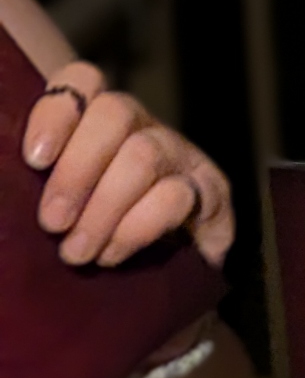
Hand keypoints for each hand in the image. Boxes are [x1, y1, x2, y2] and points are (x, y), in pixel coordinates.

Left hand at [24, 62, 232, 267]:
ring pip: (144, 154)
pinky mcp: (211, 193)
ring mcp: (180, 157)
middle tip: (52, 223)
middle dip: (77, 170)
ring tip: (75, 253)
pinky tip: (112, 255)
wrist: (151, 295)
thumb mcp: (52, 209)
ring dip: (103, 208)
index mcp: (97, 124)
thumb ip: (31, 190)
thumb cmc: (83, 245)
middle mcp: (141, 129)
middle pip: (116, 112)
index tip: (33, 160)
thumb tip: (7, 182)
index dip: (57, 112)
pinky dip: (135, 229)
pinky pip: (176, 196)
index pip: (83, 82)